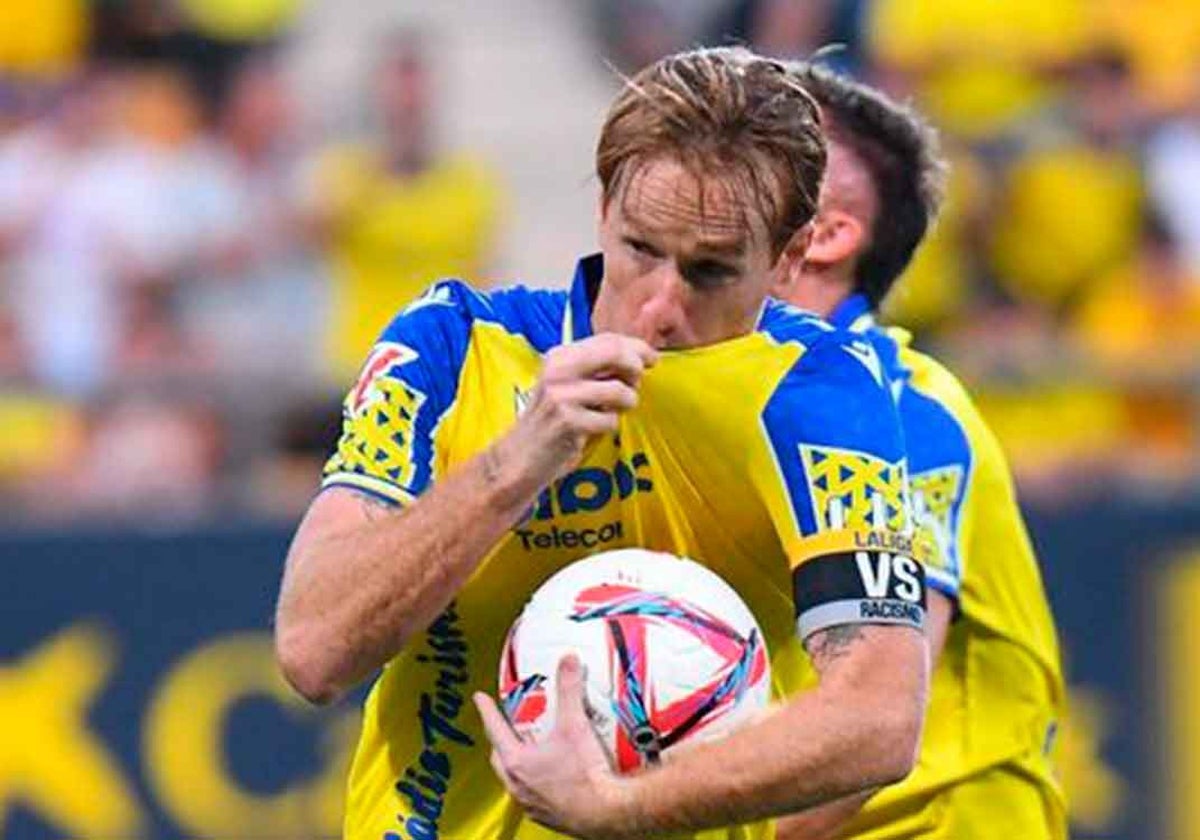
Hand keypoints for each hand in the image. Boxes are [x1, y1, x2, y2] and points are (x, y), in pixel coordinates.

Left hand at [474, 655, 635, 838]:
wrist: (607, 812)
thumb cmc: (586, 775)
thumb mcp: (575, 724)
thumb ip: (569, 689)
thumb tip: (568, 662)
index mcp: (517, 762)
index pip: (495, 729)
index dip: (487, 710)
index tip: (480, 698)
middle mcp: (519, 785)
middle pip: (500, 755)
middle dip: (500, 738)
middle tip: (505, 725)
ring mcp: (531, 803)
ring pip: (514, 779)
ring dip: (518, 763)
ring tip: (531, 751)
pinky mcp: (547, 816)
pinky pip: (533, 796)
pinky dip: (536, 783)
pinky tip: (552, 777)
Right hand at [502, 333, 657, 488]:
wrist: (520, 457)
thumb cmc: (550, 421)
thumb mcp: (566, 385)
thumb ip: (596, 368)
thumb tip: (639, 357)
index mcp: (559, 355)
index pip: (607, 339)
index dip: (636, 347)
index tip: (652, 358)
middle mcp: (558, 370)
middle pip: (615, 353)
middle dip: (636, 367)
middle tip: (638, 382)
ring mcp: (562, 396)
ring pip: (619, 390)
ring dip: (626, 403)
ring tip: (613, 410)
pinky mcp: (568, 422)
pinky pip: (611, 419)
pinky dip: (610, 425)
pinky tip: (594, 430)